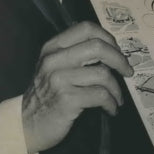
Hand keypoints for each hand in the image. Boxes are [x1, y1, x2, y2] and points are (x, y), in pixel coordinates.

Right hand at [21, 21, 133, 153]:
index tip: (117, 52)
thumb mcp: (54, 68)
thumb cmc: (47, 95)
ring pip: (103, 74)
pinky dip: (111, 103)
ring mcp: (59, 79)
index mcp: (52, 48)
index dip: (108, 38)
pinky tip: (111, 109)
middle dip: (119, 60)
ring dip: (117, 89)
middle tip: (127, 72)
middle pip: (98, 47)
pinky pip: (101, 95)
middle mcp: (54, 60)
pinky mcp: (67, 100)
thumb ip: (75, 54)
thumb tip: (112, 49)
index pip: (86, 28)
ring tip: (117, 98)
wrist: (26, 125)